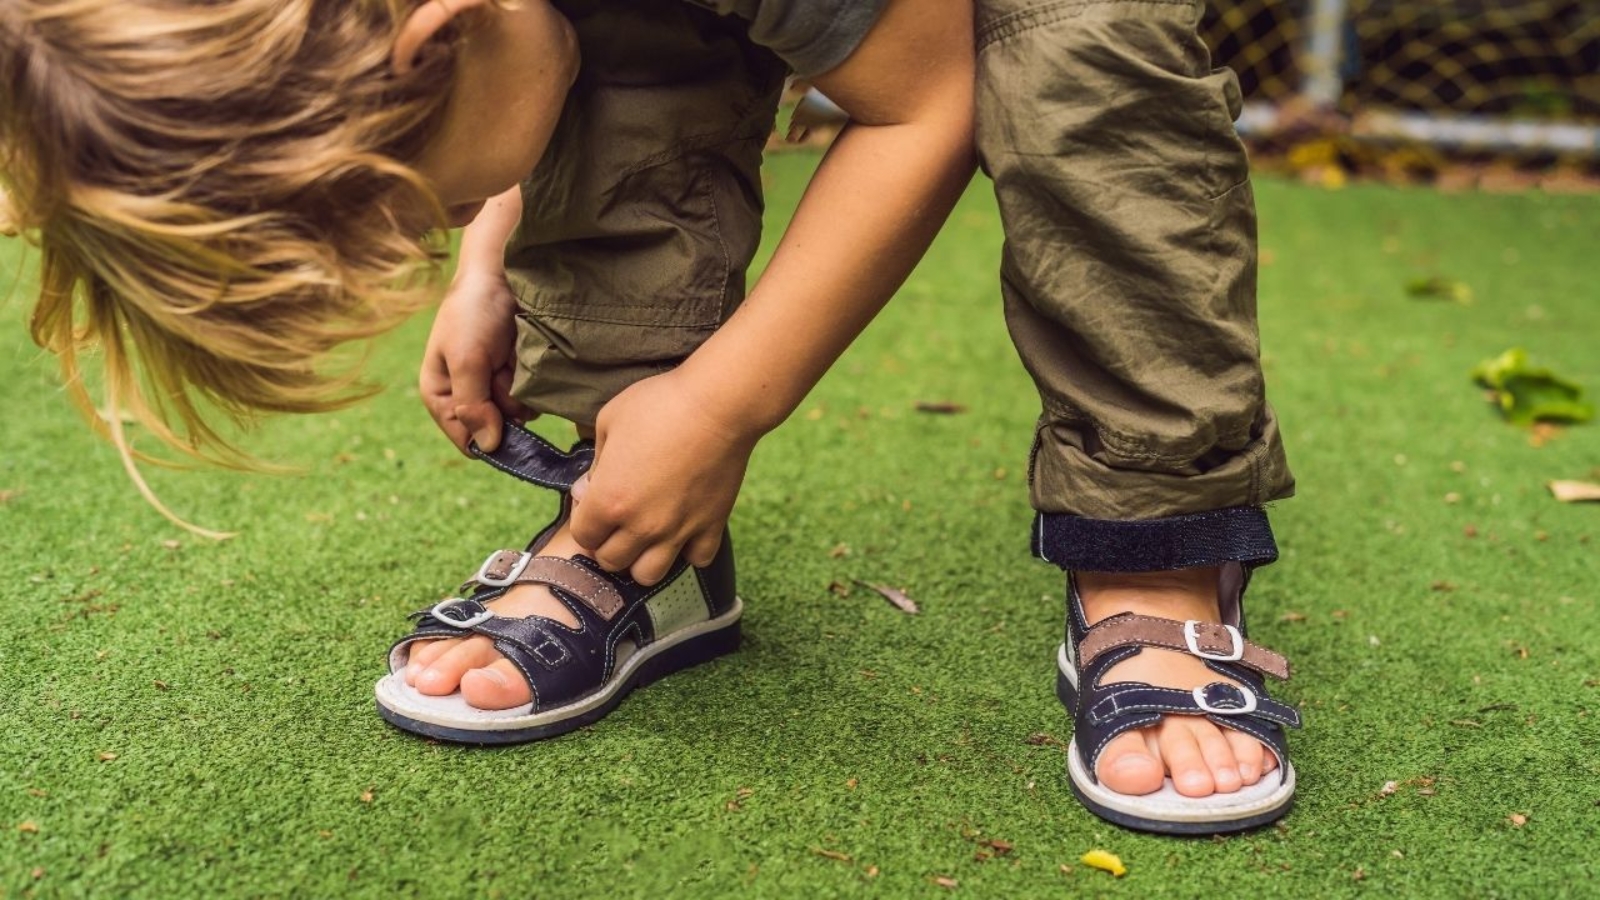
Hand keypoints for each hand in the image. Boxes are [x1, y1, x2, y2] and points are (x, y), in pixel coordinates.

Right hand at [419, 270, 533, 453]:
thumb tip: (489, 447)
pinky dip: (532, 378)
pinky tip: (523, 353)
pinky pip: (532, 395)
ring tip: (510, 354)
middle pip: (498, 429)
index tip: (502, 414)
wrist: (501, 274)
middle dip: (505, 403)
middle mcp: (467, 397)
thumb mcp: (466, 359)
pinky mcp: (517, 375)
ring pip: (519, 413)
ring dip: (520, 388)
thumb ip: (474, 405)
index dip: (488, 435)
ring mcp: (494, 386)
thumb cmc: (473, 312)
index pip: (467, 440)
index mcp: (441, 396)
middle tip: (500, 367)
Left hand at [569, 369, 761, 584]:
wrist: (718, 405)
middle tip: (617, 521)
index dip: (585, 520)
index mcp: (609, 500)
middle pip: (611, 561)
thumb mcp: (609, 421)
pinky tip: (685, 529)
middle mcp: (641, 525)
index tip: (594, 503)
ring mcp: (678, 530)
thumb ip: (594, 463)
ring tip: (647, 535)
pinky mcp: (711, 526)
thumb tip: (587, 489)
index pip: (583, 536)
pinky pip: (696, 560)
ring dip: (642, 559)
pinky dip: (688, 551)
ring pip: (649, 575)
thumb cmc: (659, 404)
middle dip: (608, 544)